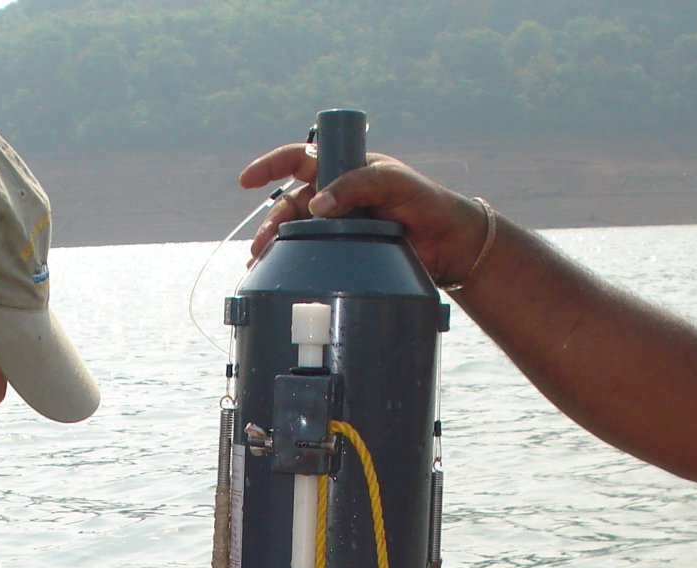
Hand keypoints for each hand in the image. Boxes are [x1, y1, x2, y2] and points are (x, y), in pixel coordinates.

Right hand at [238, 145, 492, 285]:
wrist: (450, 244)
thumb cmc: (425, 202)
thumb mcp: (393, 182)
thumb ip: (357, 185)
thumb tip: (317, 205)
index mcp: (344, 170)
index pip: (299, 159)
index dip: (271, 166)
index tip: (247, 180)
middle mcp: (336, 196)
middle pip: (291, 205)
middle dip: (271, 223)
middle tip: (261, 246)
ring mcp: (339, 226)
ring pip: (297, 234)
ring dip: (275, 249)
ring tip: (261, 265)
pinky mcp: (346, 252)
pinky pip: (315, 256)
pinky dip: (295, 266)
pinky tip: (282, 279)